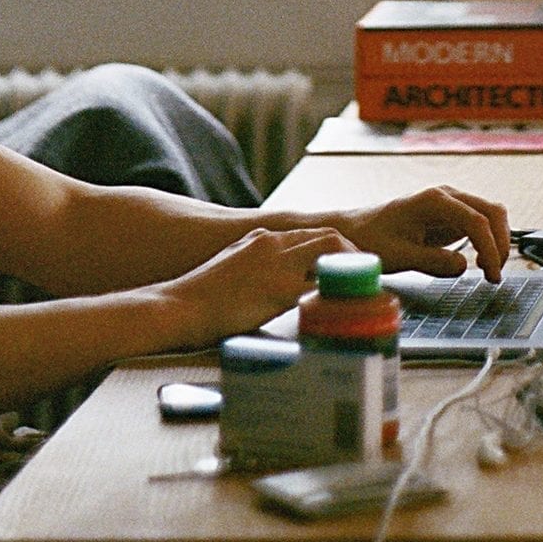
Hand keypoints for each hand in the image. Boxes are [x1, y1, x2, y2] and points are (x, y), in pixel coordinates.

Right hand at [164, 226, 352, 339]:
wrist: (177, 307)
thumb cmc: (199, 298)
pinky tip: (347, 306)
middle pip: (328, 236)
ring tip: (363, 286)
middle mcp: (271, 243)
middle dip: (351, 253)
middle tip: (366, 274)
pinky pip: (320, 286)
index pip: (310, 234)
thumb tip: (276, 285)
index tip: (347, 265)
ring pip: (330, 251)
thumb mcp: (231, 269)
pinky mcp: (279, 289)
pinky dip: (337, 293)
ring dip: (350, 267)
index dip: (335, 248)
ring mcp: (276, 264)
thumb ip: (257, 268)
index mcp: (260, 238)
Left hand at [338, 185, 509, 280]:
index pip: (476, 220)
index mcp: (432, 201)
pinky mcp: (452, 217)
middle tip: (493, 275)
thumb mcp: (398, 256)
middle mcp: (446, 197)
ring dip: (498, 242)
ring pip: (491, 216)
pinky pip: (481, 224)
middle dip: (500, 244)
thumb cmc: (371, 240)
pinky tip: (480, 263)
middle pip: (492, 212)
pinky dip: (488, 242)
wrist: (356, 230)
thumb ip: (432, 261)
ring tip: (489, 272)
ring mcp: (451, 205)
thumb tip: (463, 265)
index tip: (490, 273)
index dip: (489, 248)